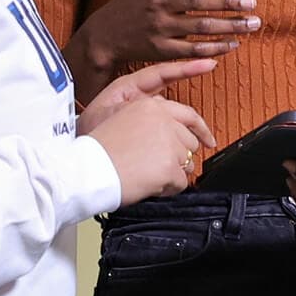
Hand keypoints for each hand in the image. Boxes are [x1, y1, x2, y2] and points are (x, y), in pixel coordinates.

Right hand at [78, 0, 260, 71]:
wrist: (106, 34)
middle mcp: (157, 3)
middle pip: (196, 2)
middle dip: (226, 2)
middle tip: (252, 2)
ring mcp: (159, 28)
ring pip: (200, 27)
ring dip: (230, 26)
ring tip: (253, 23)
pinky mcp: (162, 50)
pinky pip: (193, 49)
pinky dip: (215, 47)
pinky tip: (235, 43)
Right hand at [82, 67, 218, 205]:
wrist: (86, 170)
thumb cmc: (98, 151)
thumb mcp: (123, 120)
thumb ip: (151, 122)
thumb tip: (174, 133)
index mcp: (151, 105)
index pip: (189, 115)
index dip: (201, 131)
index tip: (209, 140)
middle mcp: (163, 120)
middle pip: (190, 143)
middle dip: (178, 158)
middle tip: (156, 167)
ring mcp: (168, 143)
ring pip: (186, 164)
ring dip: (170, 174)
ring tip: (146, 174)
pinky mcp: (169, 166)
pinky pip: (181, 183)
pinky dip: (167, 189)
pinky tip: (148, 184)